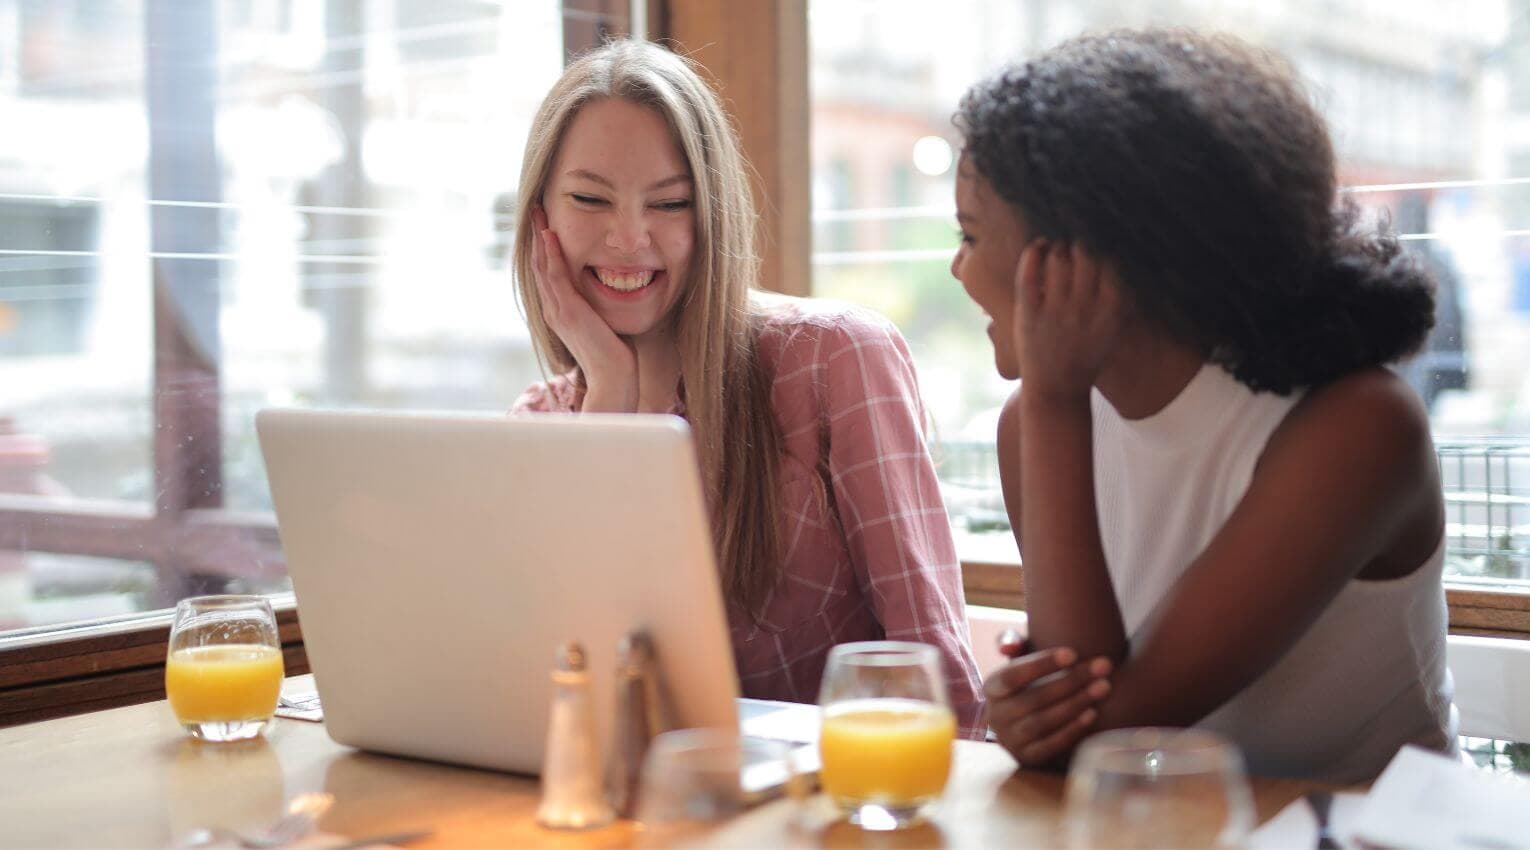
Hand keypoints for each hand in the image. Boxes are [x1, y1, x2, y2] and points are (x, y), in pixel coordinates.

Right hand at [530, 207, 637, 410]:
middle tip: (535, 211)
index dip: (544, 249)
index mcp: (560, 312)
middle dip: (537, 237)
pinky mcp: (567, 311)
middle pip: (539, 265)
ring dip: (540, 238)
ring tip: (538, 214)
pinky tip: (551, 235)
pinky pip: (555, 276)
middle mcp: (553, 309)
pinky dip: (552, 254)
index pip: (547, 274)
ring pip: (542, 266)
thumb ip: (596, 309)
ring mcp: (557, 310)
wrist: (613, 376)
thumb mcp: (602, 324)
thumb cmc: (614, 355)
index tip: (545, 226)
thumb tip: (605, 297)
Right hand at [985, 646, 1112, 768]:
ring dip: (1076, 703)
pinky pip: (1051, 745)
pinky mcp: (1028, 757)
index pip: (1013, 676)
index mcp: (992, 688)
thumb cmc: (1028, 682)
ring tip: (1103, 687)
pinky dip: (1072, 729)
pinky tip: (1093, 713)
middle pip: (1034, 698)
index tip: (1073, 653)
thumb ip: (1012, 642)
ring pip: (1043, 722)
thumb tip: (1007, 647)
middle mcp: (996, 716)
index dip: (1041, 664)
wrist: (1024, 721)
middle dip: (1071, 681)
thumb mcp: (1017, 660)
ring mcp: (1011, 739)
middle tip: (1104, 666)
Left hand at [1014, 240, 1125, 400]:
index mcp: (1110, 311)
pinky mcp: (1029, 314)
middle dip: (1083, 243)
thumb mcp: (1113, 329)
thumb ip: (1120, 297)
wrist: (1057, 389)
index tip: (1102, 242)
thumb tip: (1125, 257)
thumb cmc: (1087, 355)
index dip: (1106, 248)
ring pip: (1059, 259)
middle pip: (1086, 256)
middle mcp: (1084, 309)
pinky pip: (1029, 274)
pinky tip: (1039, 246)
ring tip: (1059, 248)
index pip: (1112, 264)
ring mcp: (1055, 312)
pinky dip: (1033, 253)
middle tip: (1078, 244)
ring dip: (1059, 246)